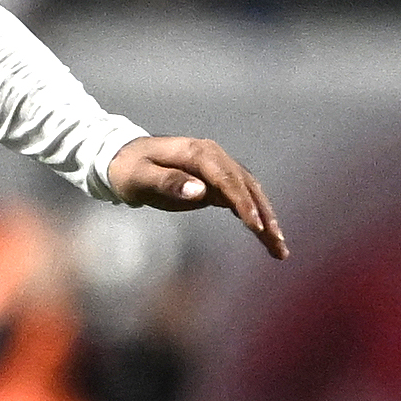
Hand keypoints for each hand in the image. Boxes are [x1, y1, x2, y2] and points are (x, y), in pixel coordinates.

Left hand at [105, 135, 286, 259]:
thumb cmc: (127, 168)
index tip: (256, 226)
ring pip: (251, 195)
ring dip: (267, 220)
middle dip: (265, 216)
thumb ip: (168, 182)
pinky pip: (242, 199)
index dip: (243, 203)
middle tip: (278, 244)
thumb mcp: (139, 176)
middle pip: (247, 188)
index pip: (228, 180)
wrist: (121, 158)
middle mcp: (215, 157)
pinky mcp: (217, 182)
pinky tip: (266, 237)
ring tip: (279, 248)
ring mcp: (219, 168)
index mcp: (199, 153)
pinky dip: (256, 218)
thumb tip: (200, 191)